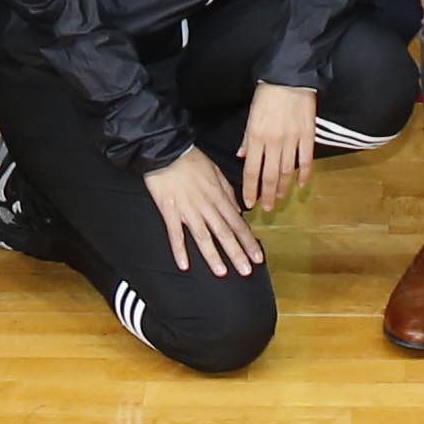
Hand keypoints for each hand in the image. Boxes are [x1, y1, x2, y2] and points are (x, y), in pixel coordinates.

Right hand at [147, 145, 264, 274]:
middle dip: (237, 253)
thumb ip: (228, 192)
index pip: (238, 223)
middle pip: (224, 233)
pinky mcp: (169, 211)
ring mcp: (187, 210)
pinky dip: (179, 250)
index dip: (249, 241)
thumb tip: (239, 209)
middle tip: (246, 271)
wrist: (166, 150)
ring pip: (203, 236)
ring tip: (222, 272)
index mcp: (218, 196)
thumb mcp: (216, 171)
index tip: (258, 256)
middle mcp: (206, 206)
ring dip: (213, 256)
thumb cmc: (191, 159)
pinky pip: (175, 234)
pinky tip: (184, 265)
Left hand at [238, 81, 320, 211]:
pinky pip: (306, 160)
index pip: (252, 170)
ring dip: (283, 188)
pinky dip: (304, 174)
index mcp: (256, 136)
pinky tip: (302, 184)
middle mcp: (274, 142)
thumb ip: (247, 138)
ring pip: (287, 171)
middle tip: (266, 208)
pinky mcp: (307, 135)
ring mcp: (292, 140)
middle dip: (267, 195)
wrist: (290, 77)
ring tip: (280, 198)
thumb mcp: (251, 114)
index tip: (249, 202)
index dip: (250, 189)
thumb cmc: (267, 93)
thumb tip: (242, 156)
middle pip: (269, 176)